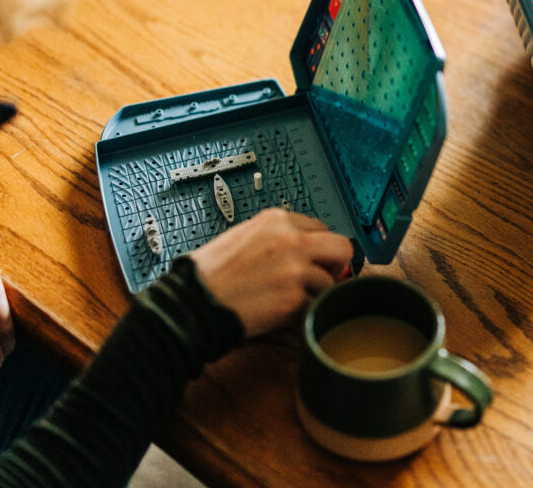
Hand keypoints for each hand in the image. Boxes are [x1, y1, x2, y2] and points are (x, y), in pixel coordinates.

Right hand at [192, 208, 352, 336]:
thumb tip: (303, 244)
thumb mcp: (243, 236)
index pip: (319, 227)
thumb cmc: (210, 273)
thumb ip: (276, 236)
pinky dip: (304, 312)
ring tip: (288, 299)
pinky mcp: (294, 299)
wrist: (192, 302)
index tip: (314, 258)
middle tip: (324, 276)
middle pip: (340, 247)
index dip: (318, 247)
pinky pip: (315, 305)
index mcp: (276, 220)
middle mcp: (290, 240)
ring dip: (315, 293)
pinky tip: (283, 312)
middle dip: (335, 264)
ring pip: (330, 281)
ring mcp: (295, 270)